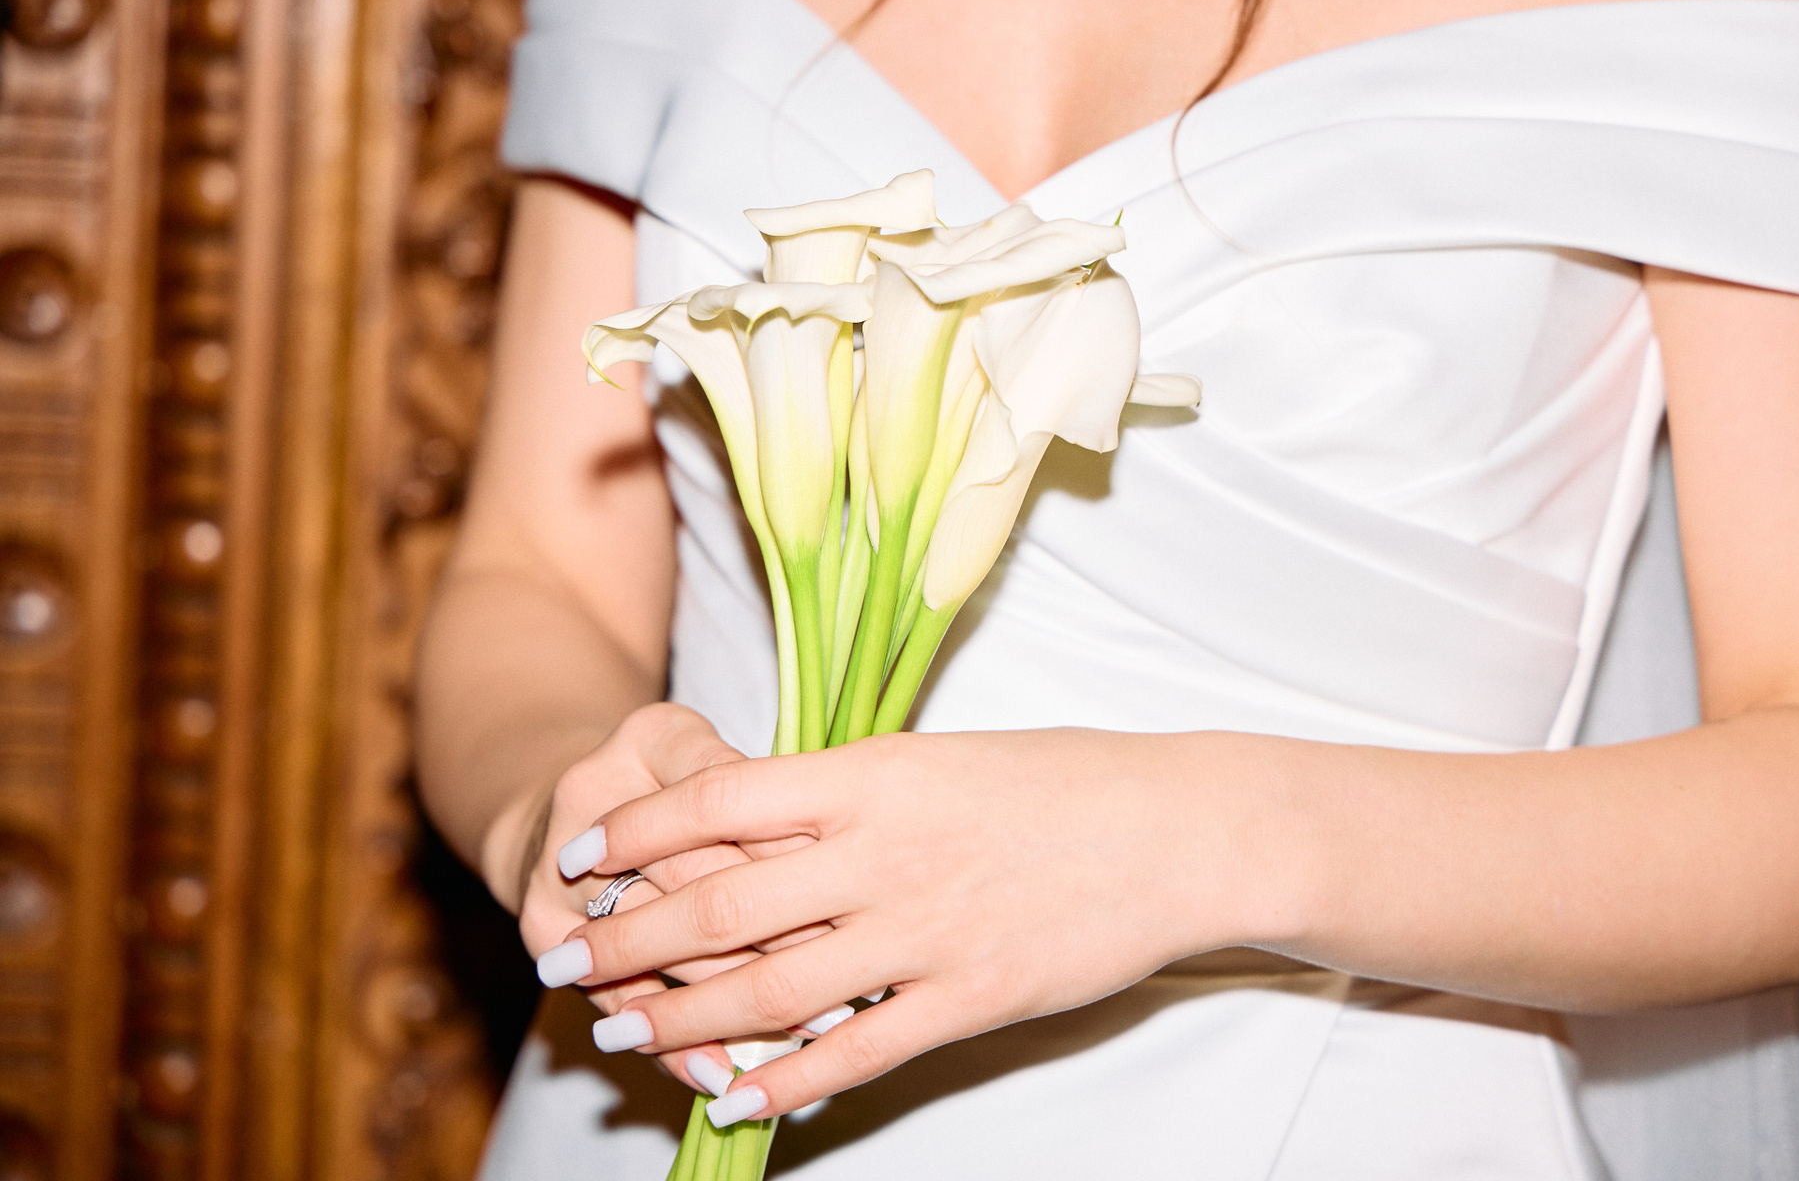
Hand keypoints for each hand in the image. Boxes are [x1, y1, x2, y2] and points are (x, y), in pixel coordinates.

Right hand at [518, 703, 834, 1097]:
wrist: (562, 804)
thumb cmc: (671, 772)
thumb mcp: (717, 748)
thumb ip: (762, 785)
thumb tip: (828, 845)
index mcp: (649, 744)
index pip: (733, 809)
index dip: (795, 859)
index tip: (860, 901)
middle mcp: (594, 806)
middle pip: (696, 885)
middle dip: (781, 936)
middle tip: (857, 977)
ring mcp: (563, 866)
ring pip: (661, 951)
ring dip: (742, 1001)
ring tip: (821, 1031)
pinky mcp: (543, 935)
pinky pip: (616, 999)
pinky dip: (676, 1045)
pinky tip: (725, 1073)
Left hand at [540, 727, 1274, 1121]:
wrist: (1178, 830)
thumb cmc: (1064, 780)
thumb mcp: (943, 756)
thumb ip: (851, 790)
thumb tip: (760, 815)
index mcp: (875, 774)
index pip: (721, 801)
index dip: (637, 834)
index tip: (582, 856)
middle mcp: (886, 853)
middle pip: (723, 904)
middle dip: (629, 937)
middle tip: (564, 960)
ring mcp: (927, 932)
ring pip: (772, 986)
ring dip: (683, 1016)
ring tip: (620, 1032)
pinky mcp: (971, 999)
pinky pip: (858, 1050)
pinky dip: (787, 1080)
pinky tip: (735, 1098)